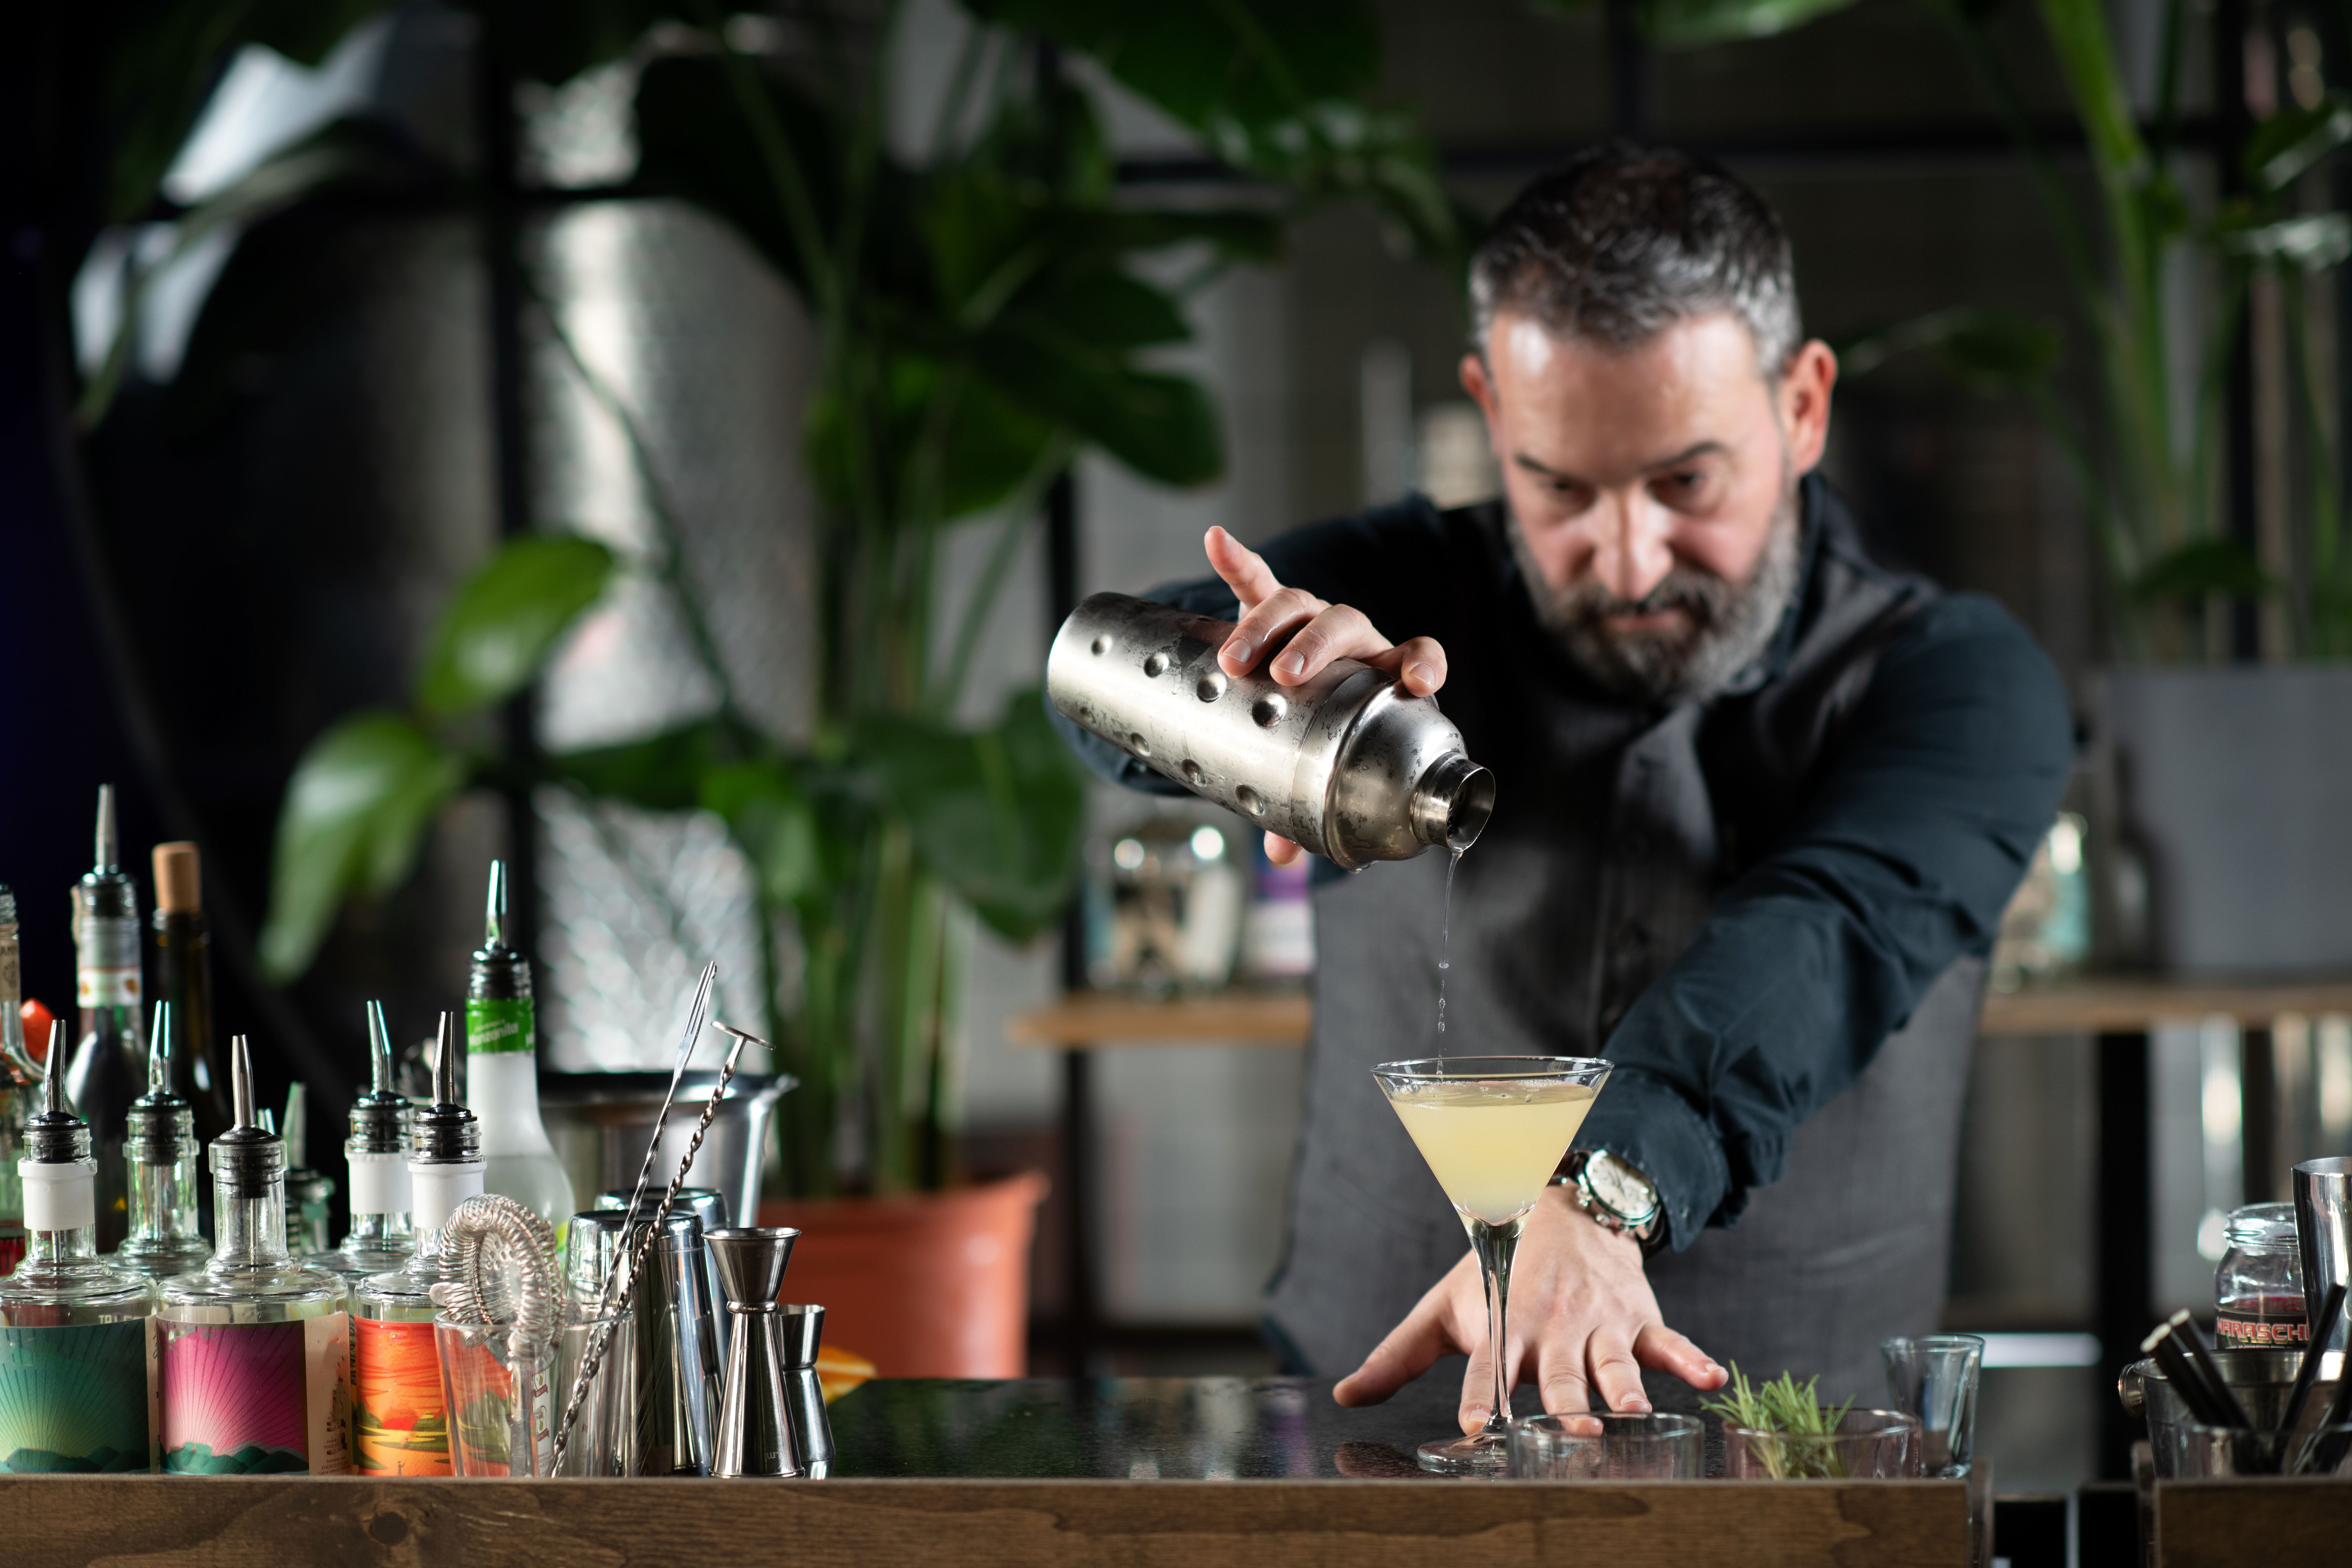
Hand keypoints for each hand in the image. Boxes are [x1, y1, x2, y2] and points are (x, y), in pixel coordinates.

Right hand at [1202, 526, 1447, 865]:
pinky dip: (1237, 561)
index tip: (1419, 682)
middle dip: (1313, 646)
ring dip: (1265, 624)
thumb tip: (1284, 860)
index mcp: (1384, 675)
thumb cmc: (1324, 734)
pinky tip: (1217, 540)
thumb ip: (1310, 806)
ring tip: (1235, 656)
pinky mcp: (1268, 608)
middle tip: (1283, 675)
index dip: (1425, 665)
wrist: (1295, 693)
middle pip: (1344, 624)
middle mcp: (1354, 641)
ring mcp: (1310, 621)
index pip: (1419, 656)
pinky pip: (1254, 580)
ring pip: (1297, 605)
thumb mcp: (1324, 768)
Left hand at [1332, 1185, 1726, 1430]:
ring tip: (1637, 1413)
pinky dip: (1691, 1360)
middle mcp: (1553, 1326)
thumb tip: (1345, 1397)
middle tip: (1573, 1427)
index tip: (1480, 1424)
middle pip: (1560, 1373)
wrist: (1563, 1209)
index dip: (1485, 1395)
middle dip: (1566, 1400)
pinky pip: (1670, 1341)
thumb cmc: (1496, 1270)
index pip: (1491, 1366)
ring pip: (1614, 1362)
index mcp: (1505, 1325)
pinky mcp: (1639, 1318)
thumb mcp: (1444, 1306)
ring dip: (1626, 1387)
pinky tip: (1712, 1379)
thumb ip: (1397, 1355)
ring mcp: (1600, 1322)